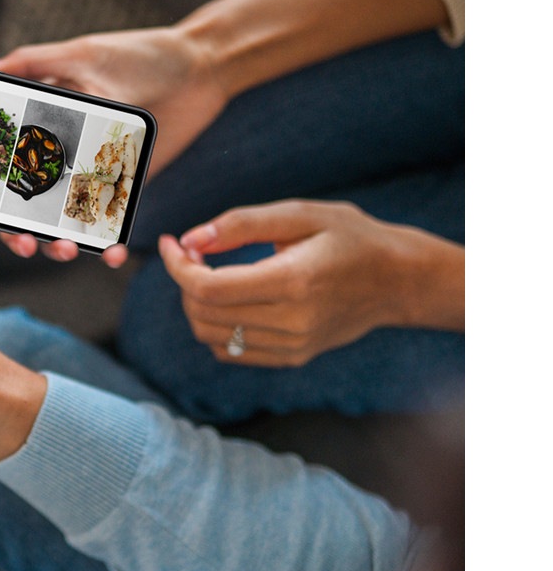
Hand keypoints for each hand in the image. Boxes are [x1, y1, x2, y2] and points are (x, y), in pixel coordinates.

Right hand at [0, 26, 227, 264]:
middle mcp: (64, 153)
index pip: (7, 166)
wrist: (204, 68)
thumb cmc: (143, 54)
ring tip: (69, 249)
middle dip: (23, 232)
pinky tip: (113, 251)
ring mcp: (95, 173)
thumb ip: (33, 63)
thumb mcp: (83, 54)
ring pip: (66, 220)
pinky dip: (109, 243)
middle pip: (30, 203)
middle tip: (29, 244)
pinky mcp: (128, 186)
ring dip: (61, 242)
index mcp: (44, 124)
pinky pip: (111, 222)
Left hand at [161, 200, 463, 366]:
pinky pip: (230, 351)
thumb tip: (190, 239)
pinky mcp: (293, 356)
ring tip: (210, 273)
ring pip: (211, 336)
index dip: (177, 266)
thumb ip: (242, 224)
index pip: (208, 288)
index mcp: (294, 281)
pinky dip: (215, 326)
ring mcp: (293, 345)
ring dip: (196, 304)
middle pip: (203, 314)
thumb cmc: (351, 238)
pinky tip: (229, 299)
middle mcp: (292, 321)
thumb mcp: (301, 214)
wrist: (399, 280)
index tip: (171, 243)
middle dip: (184, 281)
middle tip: (194, 252)